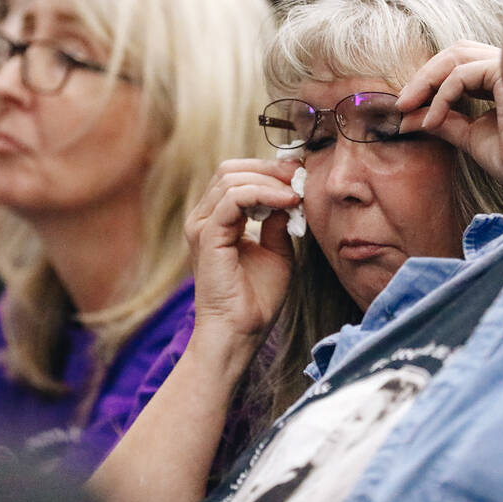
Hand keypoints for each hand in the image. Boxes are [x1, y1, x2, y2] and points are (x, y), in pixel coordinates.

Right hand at [183, 158, 302, 350]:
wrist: (240, 332)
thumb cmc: (256, 299)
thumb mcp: (277, 251)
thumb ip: (278, 221)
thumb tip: (289, 194)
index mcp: (217, 220)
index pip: (237, 176)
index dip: (269, 170)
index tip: (301, 176)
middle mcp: (203, 218)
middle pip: (231, 170)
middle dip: (269, 168)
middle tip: (300, 177)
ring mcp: (201, 225)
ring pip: (232, 178)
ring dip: (270, 180)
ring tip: (296, 193)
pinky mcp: (207, 235)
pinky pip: (234, 198)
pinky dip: (263, 193)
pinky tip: (286, 202)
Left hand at [395, 40, 502, 194]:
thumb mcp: (471, 139)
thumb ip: (444, 122)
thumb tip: (407, 117)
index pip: (460, 65)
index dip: (430, 82)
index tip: (405, 109)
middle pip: (457, 52)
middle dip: (424, 76)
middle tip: (401, 104)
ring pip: (457, 56)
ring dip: (426, 82)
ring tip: (407, 110)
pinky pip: (463, 75)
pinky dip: (441, 97)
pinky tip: (432, 122)